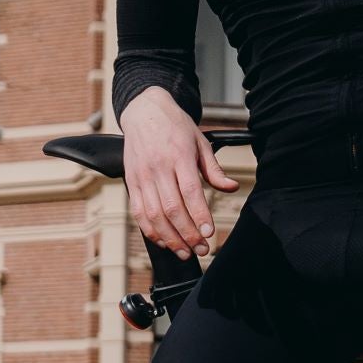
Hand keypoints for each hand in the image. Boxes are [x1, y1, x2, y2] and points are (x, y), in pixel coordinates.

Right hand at [119, 90, 232, 258]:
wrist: (144, 111)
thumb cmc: (175, 127)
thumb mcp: (200, 142)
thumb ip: (214, 169)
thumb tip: (231, 188)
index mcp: (179, 156)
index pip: (190, 191)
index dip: (199, 216)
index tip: (209, 234)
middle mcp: (158, 168)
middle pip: (172, 209)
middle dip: (187, 234)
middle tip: (201, 250)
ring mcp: (142, 176)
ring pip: (154, 215)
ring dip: (170, 238)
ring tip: (185, 251)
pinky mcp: (131, 182)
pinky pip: (138, 213)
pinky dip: (151, 231)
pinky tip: (165, 240)